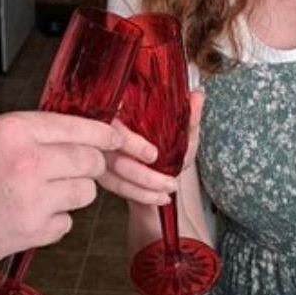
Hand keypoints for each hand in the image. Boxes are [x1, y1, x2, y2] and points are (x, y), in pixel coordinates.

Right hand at [0, 110, 127, 275]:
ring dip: (71, 194)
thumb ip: (26, 135)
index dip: (104, 134)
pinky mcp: (31, 233)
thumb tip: (67, 136)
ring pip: (84, 194)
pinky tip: (23, 217)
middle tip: (71, 170)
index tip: (117, 139)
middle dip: (89, 165)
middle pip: (90, 161)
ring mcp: (32, 201)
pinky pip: (66, 224)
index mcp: (13, 130)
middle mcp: (27, 162)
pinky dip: (53, 222)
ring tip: (38, 195)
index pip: (79, 126)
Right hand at [101, 89, 201, 203]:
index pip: (114, 127)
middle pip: (115, 159)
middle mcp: (102, 133)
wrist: (153, 159)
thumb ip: (187, 114)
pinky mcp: (101, 172)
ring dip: (144, 190)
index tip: (153, 155)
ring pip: (114, 178)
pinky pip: (116, 188)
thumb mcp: (179, 129)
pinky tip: (160, 198)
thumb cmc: (163, 140)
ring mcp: (97, 154)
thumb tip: (198, 96)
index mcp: (118, 112)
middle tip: (170, 182)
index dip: (131, 143)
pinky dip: (140, 196)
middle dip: (144, 175)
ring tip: (169, 192)